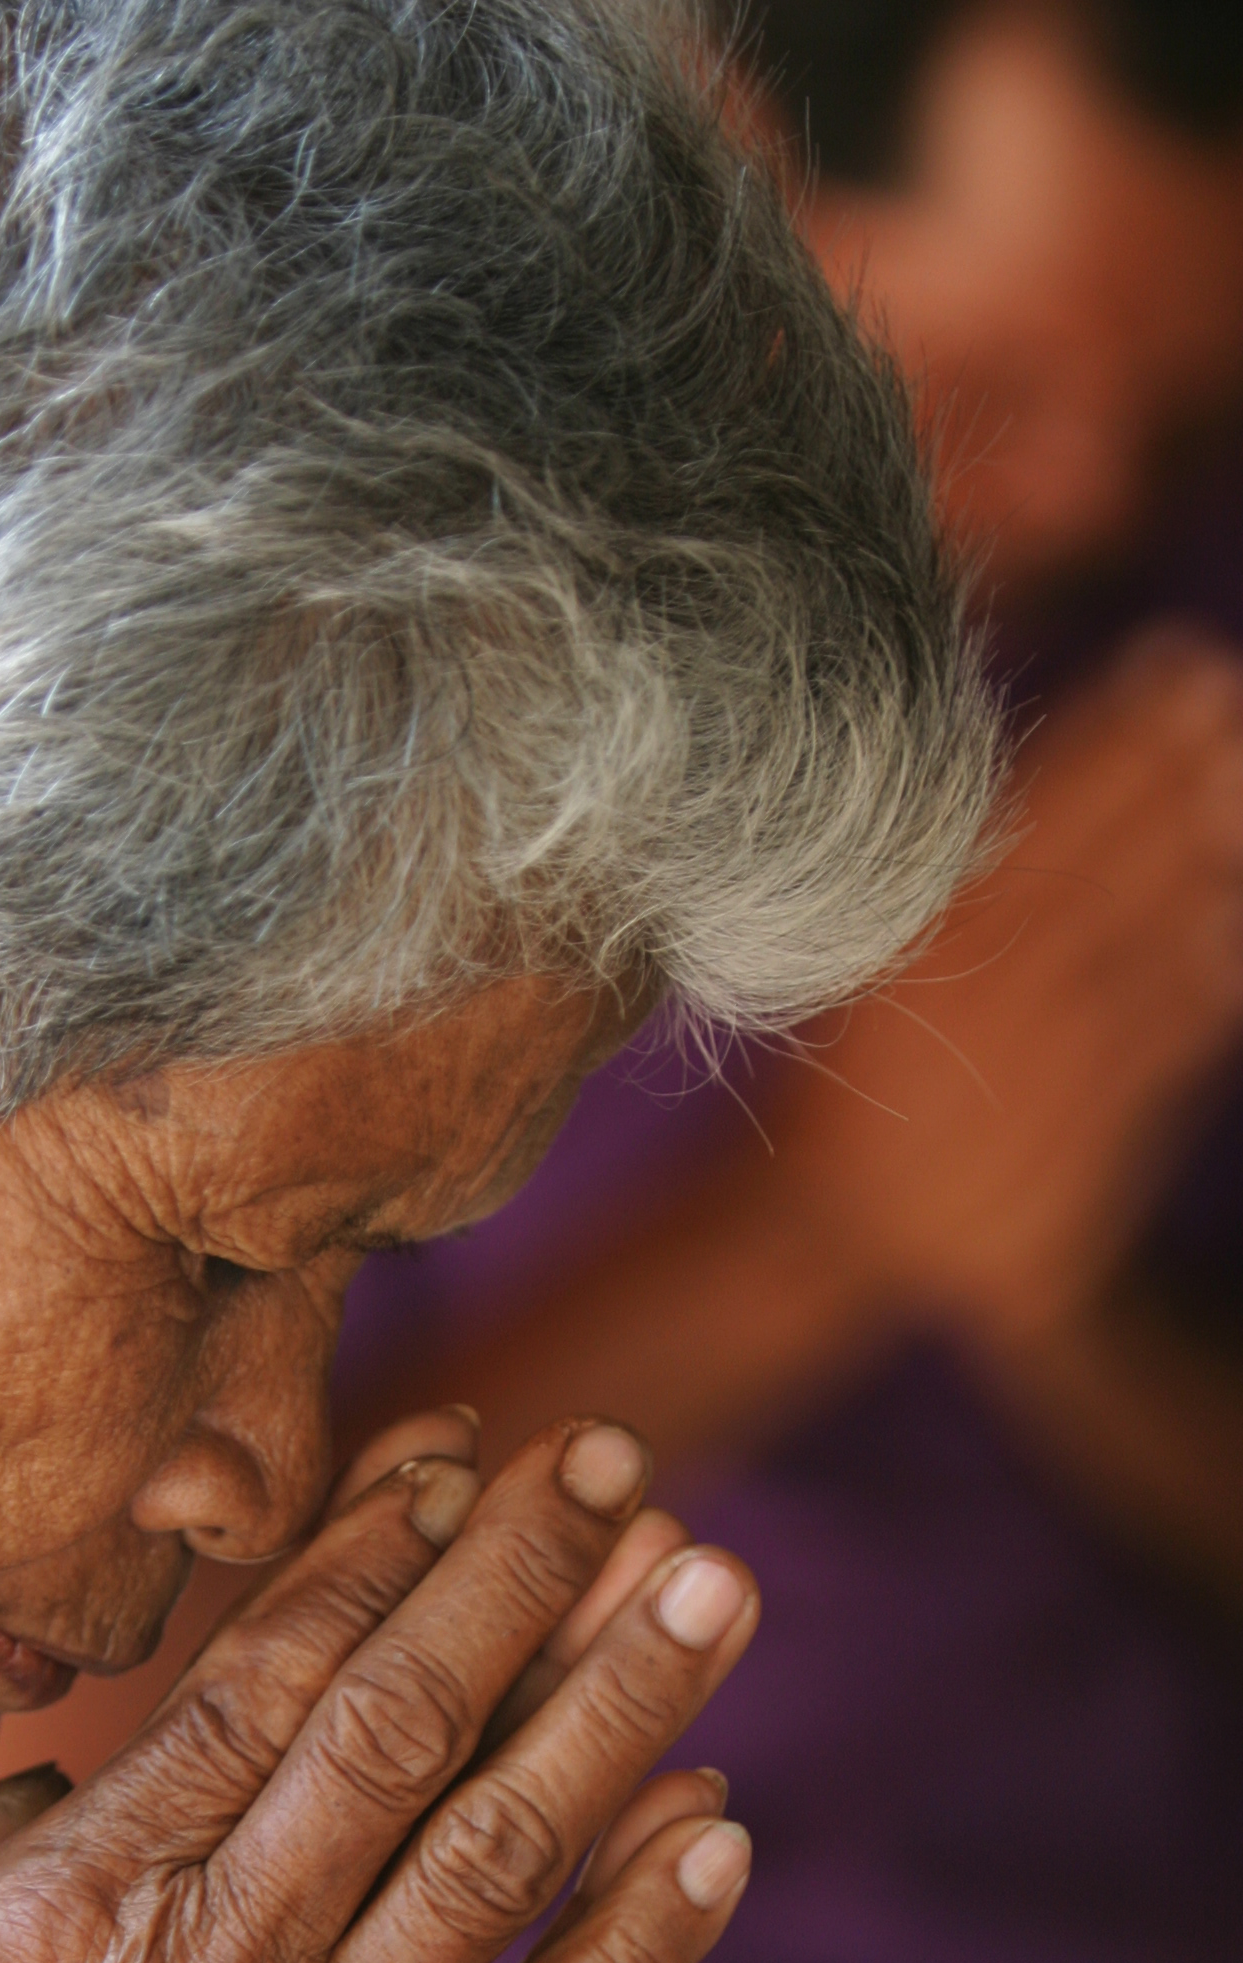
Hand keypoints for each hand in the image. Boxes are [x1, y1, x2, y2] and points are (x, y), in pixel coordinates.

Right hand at [0, 1417, 757, 1962]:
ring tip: (715, 1592)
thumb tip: (25, 1769)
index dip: (369, 1555)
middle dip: (518, 1579)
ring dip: (621, 1712)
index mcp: (76, 1904)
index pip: (258, 1684)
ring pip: (503, 1856)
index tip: (453, 1458)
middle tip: (615, 1466)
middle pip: (406, 1727)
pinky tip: (725, 1835)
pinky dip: (642, 1938)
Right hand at [770, 629, 1242, 1344]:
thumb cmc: (852, 1074)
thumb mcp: (864, 966)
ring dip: (1203, 869)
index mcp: (910, 954)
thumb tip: (1058, 764)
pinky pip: (1161, 1056)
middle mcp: (976, 1014)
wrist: (822, 1234)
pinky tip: (1232, 927)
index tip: (1178, 667)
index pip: (1032, 822)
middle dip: (1174, 785)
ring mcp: (1033, 1087)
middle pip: (1101, 876)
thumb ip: (945, 882)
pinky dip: (1204, 988)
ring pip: (1143, 957)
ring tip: (1238, 791)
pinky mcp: (1078, 1156)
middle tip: (1229, 707)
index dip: (1115, 740)